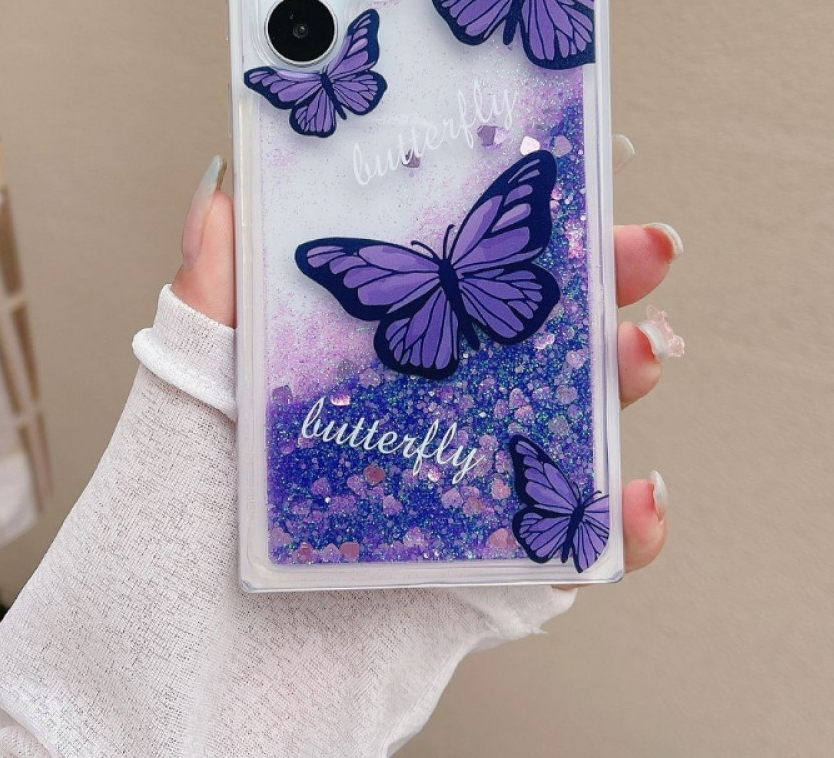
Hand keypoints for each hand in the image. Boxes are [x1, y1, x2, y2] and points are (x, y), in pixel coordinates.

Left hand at [172, 149, 682, 575]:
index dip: (531, 222)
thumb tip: (226, 192)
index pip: (470, 264)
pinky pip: (573, 542)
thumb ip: (215, 288)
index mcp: (388, 346)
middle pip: (545, 330)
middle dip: (606, 282)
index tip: (573, 181)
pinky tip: (636, 501)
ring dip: (626, 378)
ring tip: (639, 354)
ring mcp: (474, 478)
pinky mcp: (492, 563)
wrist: (195, 652)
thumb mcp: (198, 377)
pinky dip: (622, 525)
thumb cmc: (191, 507)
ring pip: (577, 417)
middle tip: (641, 253)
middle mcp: (443, 403)